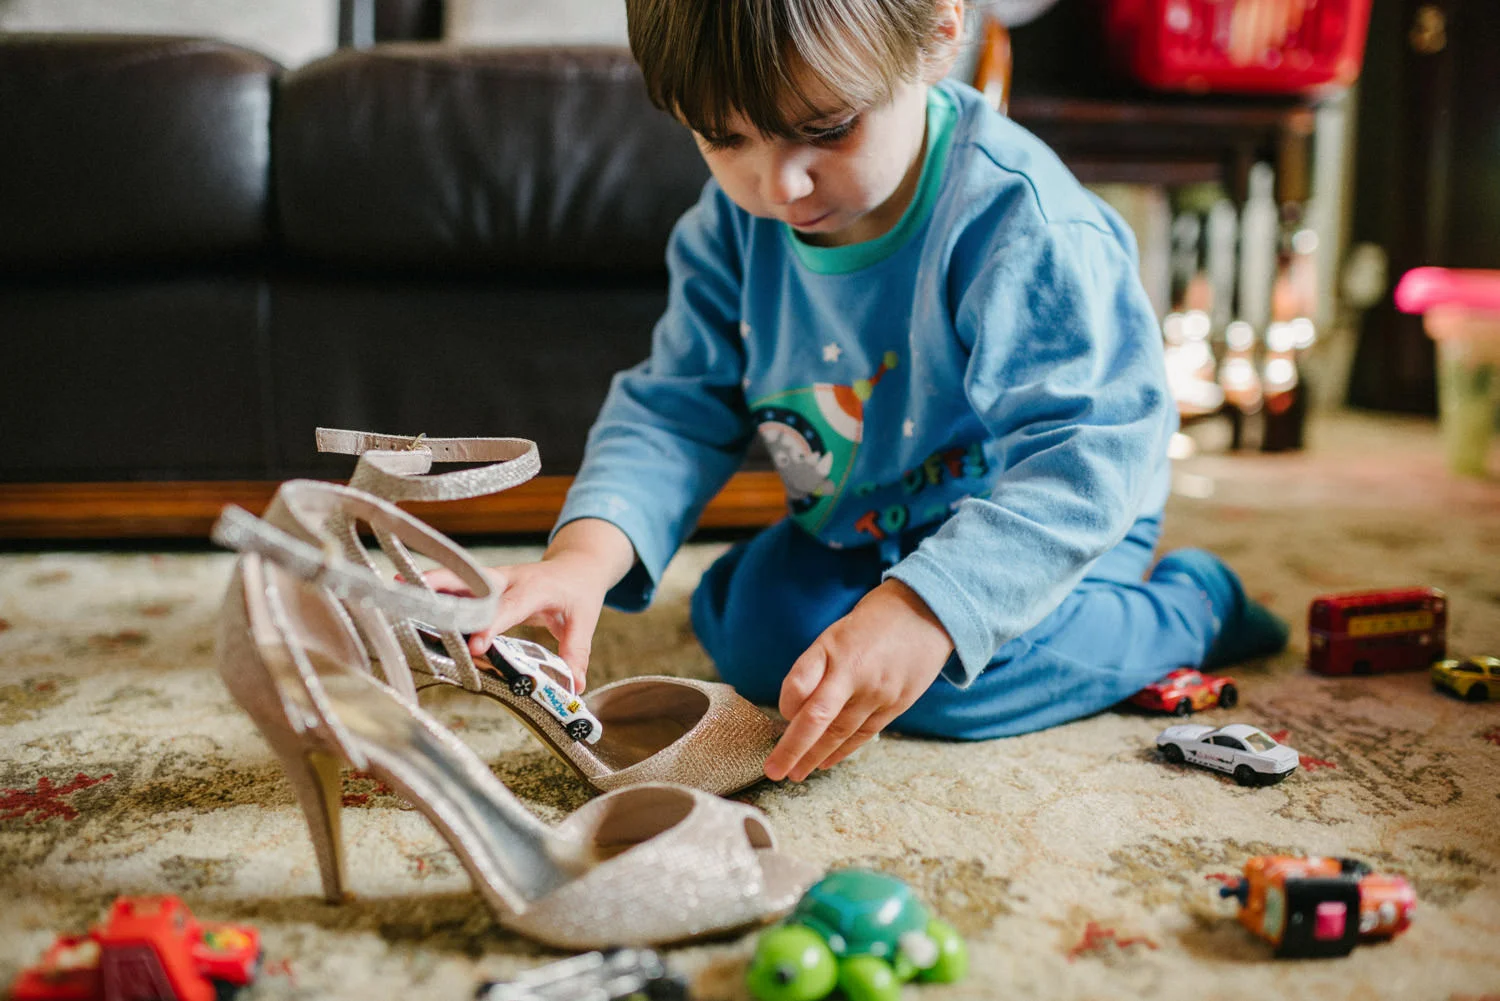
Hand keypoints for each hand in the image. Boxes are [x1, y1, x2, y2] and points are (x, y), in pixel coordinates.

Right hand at [422, 519, 635, 690]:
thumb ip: (576, 652)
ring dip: (429, 583)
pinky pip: (456, 584)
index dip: (491, 625)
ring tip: (396, 588)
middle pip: (473, 582)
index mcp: (535, 588)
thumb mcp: (584, 620)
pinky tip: (405, 588)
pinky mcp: (483, 582)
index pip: (509, 608)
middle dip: (444, 588)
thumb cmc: (578, 591)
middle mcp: (508, 580)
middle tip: (413, 597)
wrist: (576, 565)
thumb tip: (574, 687)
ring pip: (458, 578)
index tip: (475, 646)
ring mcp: (493, 578)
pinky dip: (432, 587)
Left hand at [764, 579, 953, 781]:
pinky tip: (825, 763)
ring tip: (796, 773)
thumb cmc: (869, 626)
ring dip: (815, 757)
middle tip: (774, 770)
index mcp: (835, 648)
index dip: (786, 704)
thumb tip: (792, 712)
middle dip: (793, 748)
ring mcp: (879, 692)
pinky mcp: (896, 705)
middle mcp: (856, 672)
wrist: (924, 614)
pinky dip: (842, 751)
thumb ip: (812, 670)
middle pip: (819, 717)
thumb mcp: (834, 635)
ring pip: (841, 732)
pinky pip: (864, 734)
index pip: (800, 682)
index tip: (781, 715)